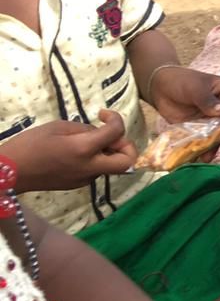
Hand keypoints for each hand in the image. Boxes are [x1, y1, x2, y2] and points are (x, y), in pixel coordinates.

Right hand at [4, 112, 136, 190]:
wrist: (8, 172)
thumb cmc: (28, 145)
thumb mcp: (57, 127)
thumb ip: (84, 129)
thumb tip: (99, 132)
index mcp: (84, 149)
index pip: (117, 133)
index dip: (116, 119)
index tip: (104, 115)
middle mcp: (90, 168)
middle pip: (127, 161)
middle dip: (126, 146)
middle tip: (112, 136)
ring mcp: (85, 179)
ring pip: (111, 166)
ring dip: (108, 152)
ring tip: (87, 141)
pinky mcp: (77, 185)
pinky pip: (96, 170)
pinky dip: (95, 160)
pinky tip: (76, 153)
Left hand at [147, 67, 219, 161]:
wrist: (161, 88)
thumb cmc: (181, 81)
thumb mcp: (195, 87)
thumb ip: (208, 100)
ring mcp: (216, 121)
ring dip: (216, 148)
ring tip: (208, 158)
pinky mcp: (204, 130)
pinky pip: (208, 142)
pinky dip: (204, 150)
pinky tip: (200, 157)